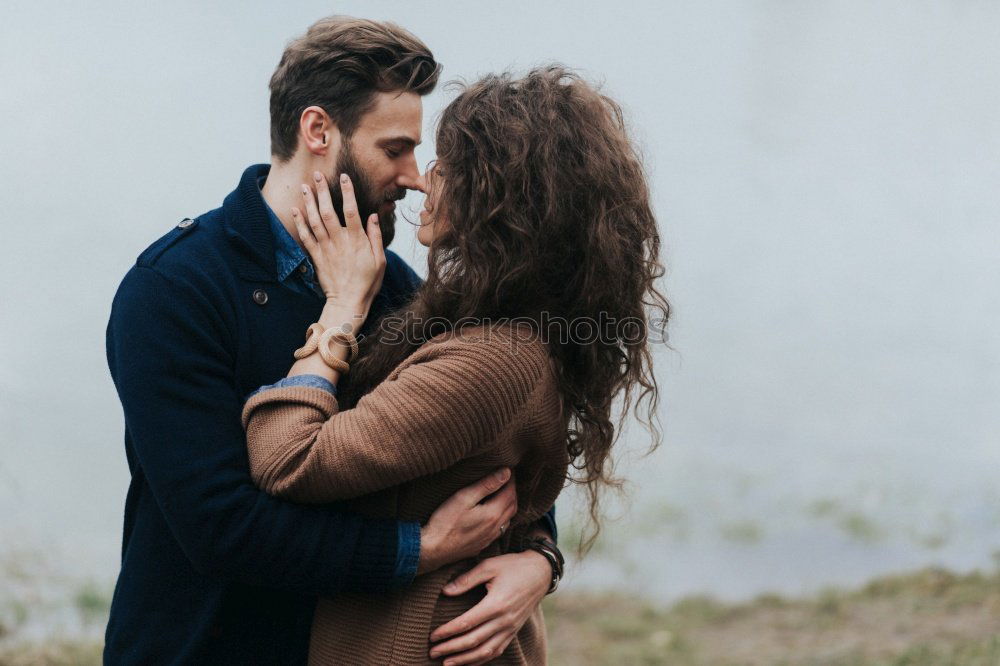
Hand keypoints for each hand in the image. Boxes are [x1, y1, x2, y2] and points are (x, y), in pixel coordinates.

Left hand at [293, 171, 385, 318]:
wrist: (348, 302)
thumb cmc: (367, 282)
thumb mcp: (380, 260)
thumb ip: (376, 237)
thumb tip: (373, 216)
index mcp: (357, 240)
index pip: (352, 210)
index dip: (348, 192)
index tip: (344, 177)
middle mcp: (339, 241)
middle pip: (329, 211)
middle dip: (323, 191)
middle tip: (318, 175)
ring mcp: (326, 248)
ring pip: (315, 221)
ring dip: (309, 202)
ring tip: (305, 187)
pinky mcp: (316, 256)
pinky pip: (305, 236)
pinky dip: (299, 222)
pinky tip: (296, 209)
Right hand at [417, 469, 516, 575]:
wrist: (433, 549)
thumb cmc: (445, 522)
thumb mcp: (464, 497)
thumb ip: (486, 485)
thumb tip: (505, 473)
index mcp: (493, 514)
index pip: (510, 493)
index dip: (510, 480)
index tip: (507, 470)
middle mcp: (495, 528)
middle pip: (513, 506)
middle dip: (512, 491)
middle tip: (506, 480)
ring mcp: (490, 538)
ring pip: (508, 518)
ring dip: (509, 505)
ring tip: (502, 494)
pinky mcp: (482, 545)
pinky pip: (500, 529)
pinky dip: (502, 518)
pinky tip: (493, 515)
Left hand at [428, 550, 551, 664]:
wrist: (540, 572)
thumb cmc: (512, 566)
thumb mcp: (489, 566)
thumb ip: (466, 579)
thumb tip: (445, 592)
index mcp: (496, 604)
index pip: (467, 623)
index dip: (448, 632)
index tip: (433, 636)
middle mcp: (504, 620)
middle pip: (473, 641)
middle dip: (451, 649)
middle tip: (432, 652)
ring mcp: (510, 628)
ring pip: (485, 652)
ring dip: (464, 660)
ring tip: (446, 663)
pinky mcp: (513, 632)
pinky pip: (496, 651)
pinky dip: (481, 660)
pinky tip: (468, 662)